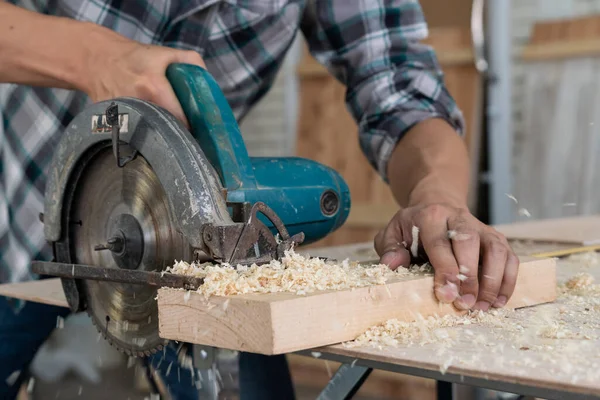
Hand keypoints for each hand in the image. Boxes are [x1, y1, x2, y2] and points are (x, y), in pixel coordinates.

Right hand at [82, 30, 205, 125]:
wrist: (97, 59)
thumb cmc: (135, 58)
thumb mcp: (166, 53)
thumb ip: (192, 63)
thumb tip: (209, 84)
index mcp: (153, 87)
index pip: (180, 119)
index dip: (191, 127)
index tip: (198, 132)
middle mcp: (137, 104)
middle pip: (165, 131)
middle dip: (177, 134)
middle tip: (186, 136)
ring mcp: (122, 116)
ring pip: (149, 137)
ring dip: (160, 137)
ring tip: (167, 133)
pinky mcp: (112, 124)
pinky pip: (133, 136)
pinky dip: (143, 135)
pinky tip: (147, 129)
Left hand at [374, 202, 518, 310]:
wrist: (436, 206)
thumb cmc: (413, 228)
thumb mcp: (393, 233)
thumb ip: (389, 248)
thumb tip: (392, 264)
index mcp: (431, 217)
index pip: (440, 243)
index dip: (445, 270)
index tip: (446, 296)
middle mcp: (459, 219)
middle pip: (470, 243)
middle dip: (469, 277)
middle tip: (464, 304)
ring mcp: (482, 228)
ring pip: (496, 250)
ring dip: (492, 281)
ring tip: (482, 307)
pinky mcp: (497, 238)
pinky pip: (510, 258)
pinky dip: (508, 281)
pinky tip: (497, 302)